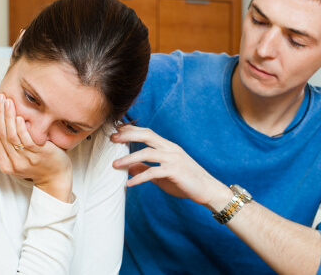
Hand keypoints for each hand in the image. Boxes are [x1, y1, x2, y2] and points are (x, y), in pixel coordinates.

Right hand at [0, 95, 72, 202]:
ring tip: (8, 102)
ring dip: (8, 117)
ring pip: (11, 136)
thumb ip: (8, 147)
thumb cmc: (39, 163)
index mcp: (5, 163)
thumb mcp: (19, 157)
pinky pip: (26, 141)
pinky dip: (21, 128)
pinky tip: (20, 117)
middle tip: (1, 98)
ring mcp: (25, 160)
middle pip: (1, 135)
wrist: (56, 178)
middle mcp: (12, 163)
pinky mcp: (38, 155)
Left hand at [110, 125, 228, 207]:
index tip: (116, 130)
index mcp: (168, 146)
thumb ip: (146, 169)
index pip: (147, 132)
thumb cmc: (186, 182)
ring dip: (129, 158)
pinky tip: (129, 184)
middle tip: (112, 138)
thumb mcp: (162, 175)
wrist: (208, 190)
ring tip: (114, 164)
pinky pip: (153, 172)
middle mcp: (170, 149)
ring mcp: (173, 159)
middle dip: (128, 135)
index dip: (131, 130)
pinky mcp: (175, 171)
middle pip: (146, 135)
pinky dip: (139, 178)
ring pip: (147, 153)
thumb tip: (129, 168)